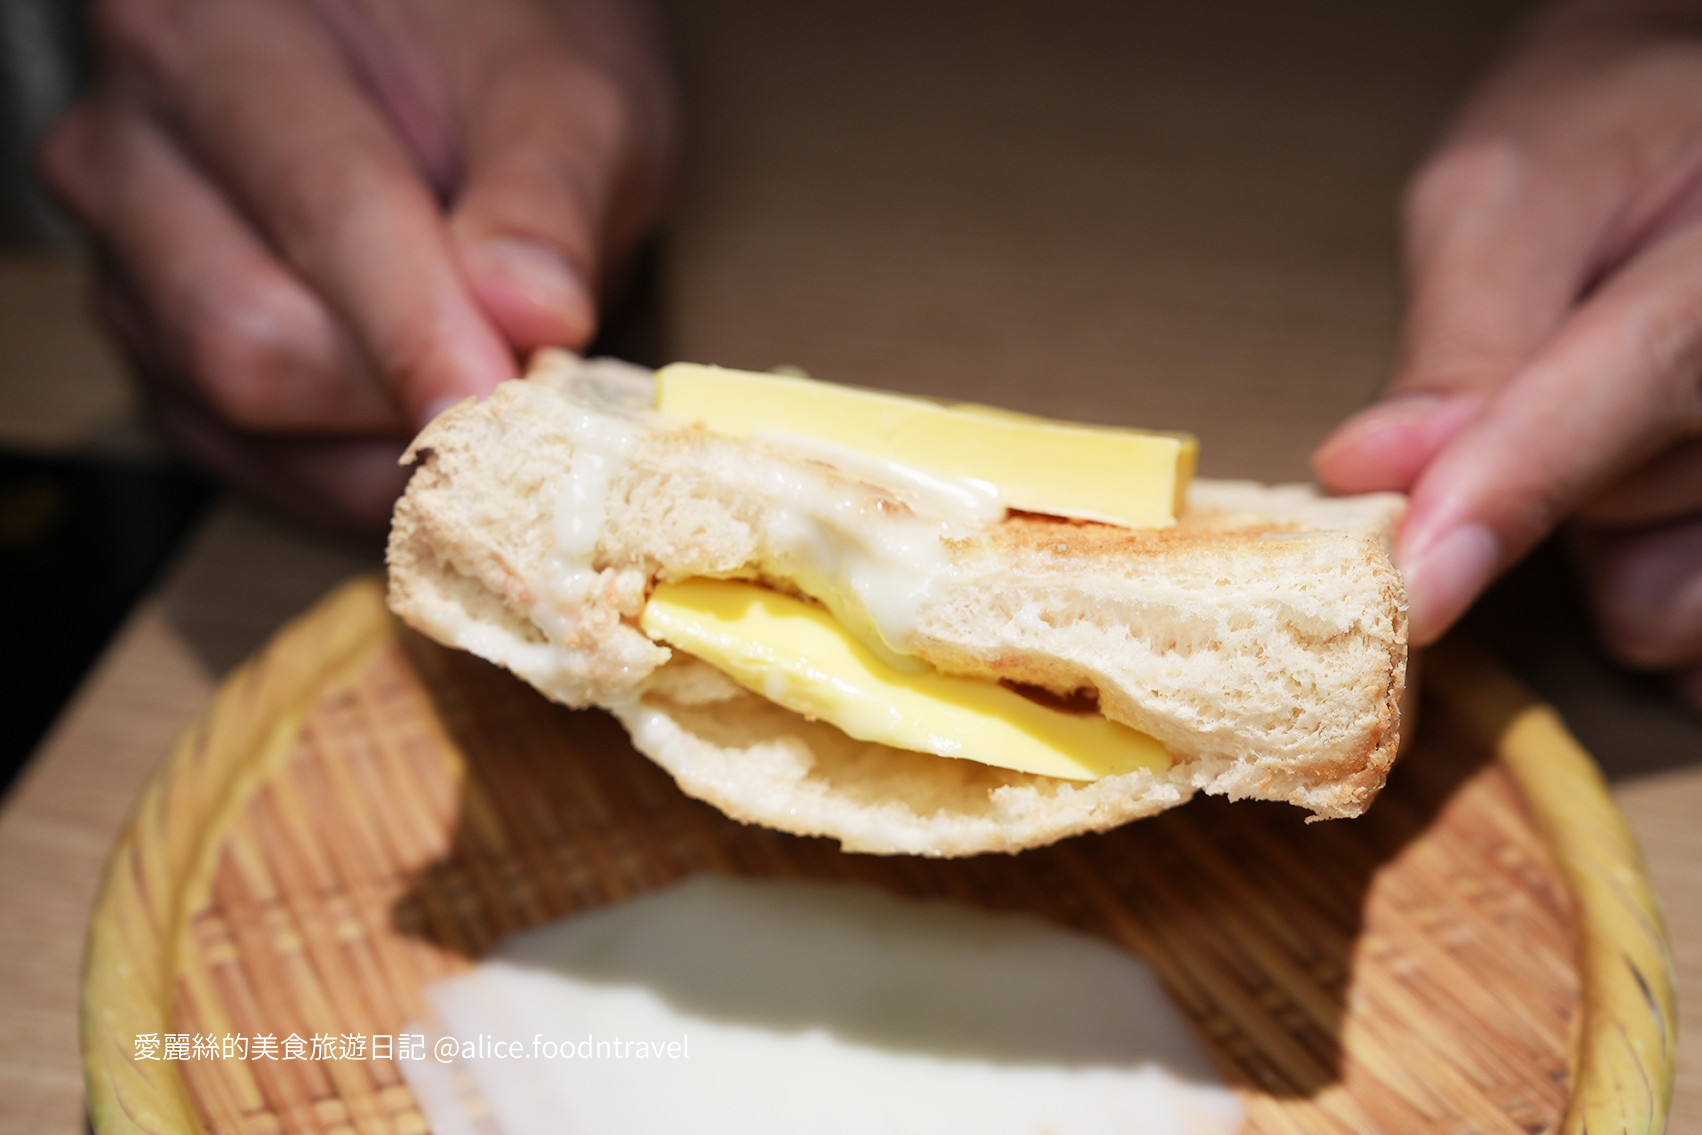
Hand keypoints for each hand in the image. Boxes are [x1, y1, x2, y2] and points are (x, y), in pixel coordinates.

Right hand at [41, 0, 674, 532]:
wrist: (450, 72)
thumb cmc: (499, 66)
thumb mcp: (564, 100)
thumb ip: (546, 199)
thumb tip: (533, 317)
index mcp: (218, 34)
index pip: (317, 206)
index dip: (416, 326)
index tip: (500, 400)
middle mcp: (131, 146)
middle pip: (247, 334)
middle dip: (401, 391)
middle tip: (523, 393)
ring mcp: (130, 263)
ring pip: (239, 411)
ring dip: (385, 440)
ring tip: (485, 388)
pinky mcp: (157, 358)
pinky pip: (246, 462)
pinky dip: (356, 471)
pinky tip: (430, 423)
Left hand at [1311, 0, 1701, 706]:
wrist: (1681, 145)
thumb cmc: (1600, 150)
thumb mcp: (1506, 196)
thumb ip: (1459, 336)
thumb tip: (1368, 475)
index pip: (1656, 367)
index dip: (1522, 476)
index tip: (1416, 581)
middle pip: (1629, 503)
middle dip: (1532, 471)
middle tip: (1545, 364)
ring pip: (1654, 595)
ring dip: (1591, 537)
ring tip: (1611, 417)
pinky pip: (1672, 632)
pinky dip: (1631, 577)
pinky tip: (1643, 490)